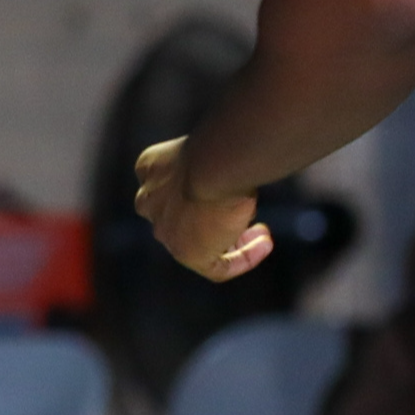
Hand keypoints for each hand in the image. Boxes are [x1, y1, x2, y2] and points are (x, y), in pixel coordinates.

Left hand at [133, 137, 273, 282]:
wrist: (214, 163)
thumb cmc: (221, 147)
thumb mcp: (213, 148)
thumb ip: (214, 164)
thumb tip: (238, 168)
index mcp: (151, 169)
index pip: (167, 189)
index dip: (199, 194)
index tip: (229, 189)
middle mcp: (150, 201)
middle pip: (180, 219)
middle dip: (213, 220)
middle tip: (247, 217)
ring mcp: (165, 229)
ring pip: (197, 244)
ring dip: (232, 241)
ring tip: (261, 234)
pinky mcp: (186, 253)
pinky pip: (216, 266)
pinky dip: (243, 259)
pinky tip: (265, 244)